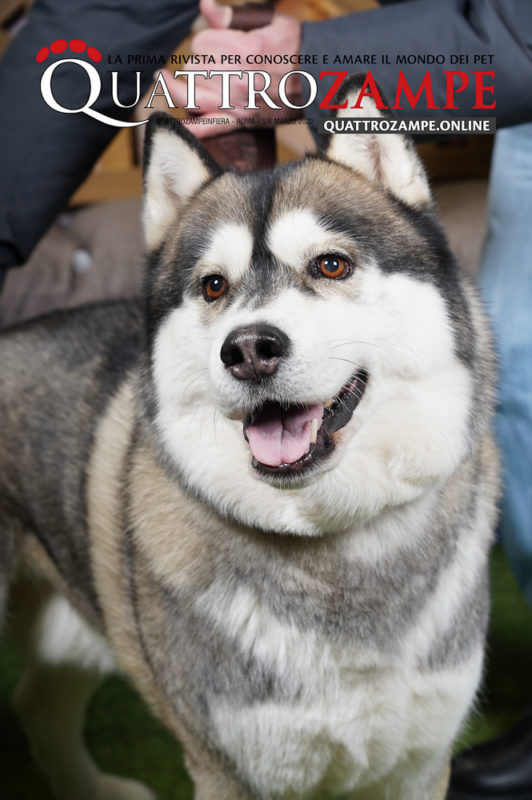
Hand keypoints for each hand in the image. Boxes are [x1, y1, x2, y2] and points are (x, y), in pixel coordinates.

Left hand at [161, 0, 302, 137]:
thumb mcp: (268, 22)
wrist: (323, 79)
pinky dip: (191, 129)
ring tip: (199, 83)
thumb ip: (232, 16)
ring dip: (193, 88)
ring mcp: (237, 101)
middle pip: (194, 69)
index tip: (223, 44)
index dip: (207, 42)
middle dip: (201, 65)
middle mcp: (235, 76)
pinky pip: (209, 127)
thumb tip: (205, 5)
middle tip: (225, 65)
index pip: (199, 43)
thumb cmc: (298, 46)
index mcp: (240, 48)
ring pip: (193, 94)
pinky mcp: (242, 120)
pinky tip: (175, 127)